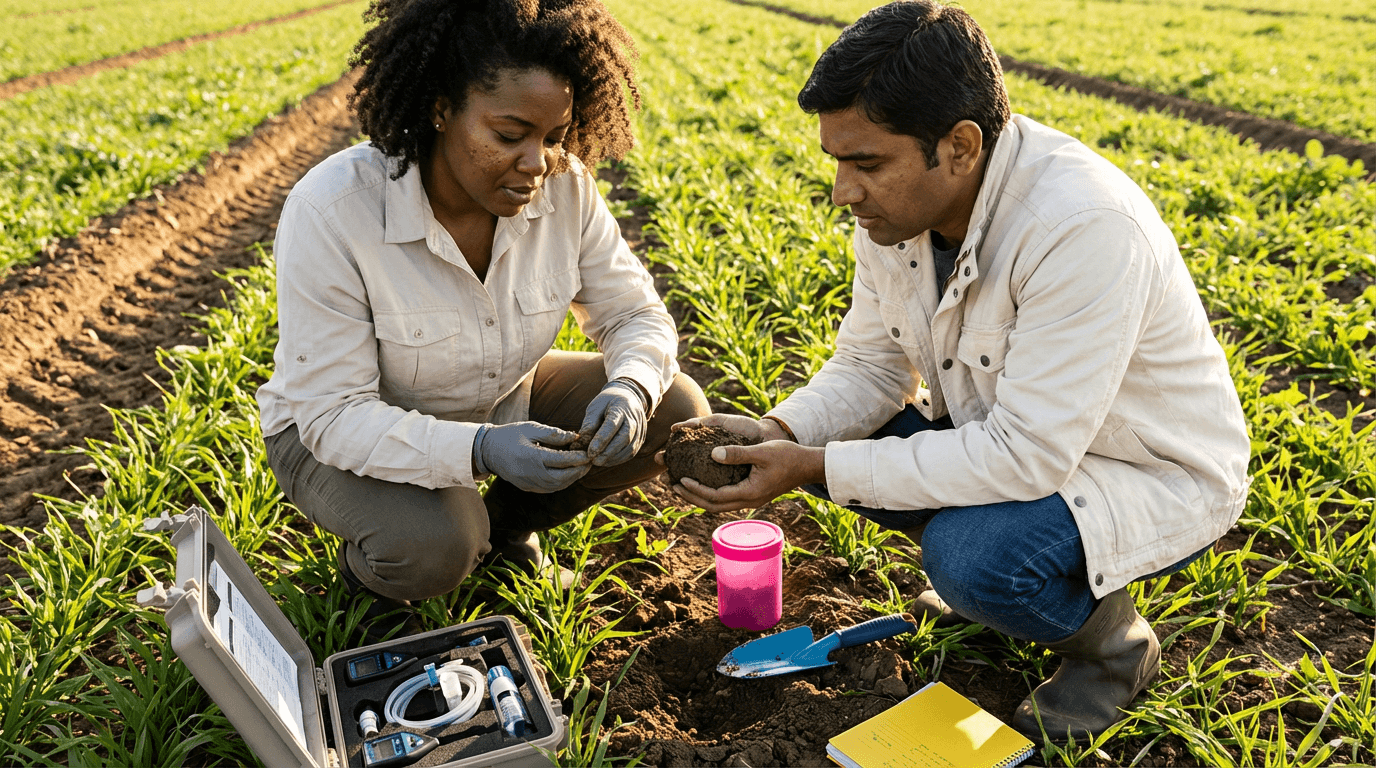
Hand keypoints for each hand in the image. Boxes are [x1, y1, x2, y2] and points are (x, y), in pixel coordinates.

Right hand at [475, 422, 591, 492]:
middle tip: (590, 463)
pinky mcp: (527, 487)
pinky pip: (549, 488)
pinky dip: (562, 483)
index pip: (561, 460)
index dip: (578, 458)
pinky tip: (568, 474)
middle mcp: (531, 474)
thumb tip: (575, 436)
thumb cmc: (510, 435)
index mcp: (532, 457)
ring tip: (582, 468)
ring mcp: (529, 483)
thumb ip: (553, 434)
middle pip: (562, 477)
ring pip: (557, 486)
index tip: (588, 453)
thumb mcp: (530, 428)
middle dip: (578, 471)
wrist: (487, 450)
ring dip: (572, 478)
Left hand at [578, 379, 647, 466]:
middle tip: (593, 460)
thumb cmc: (608, 403)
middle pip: (624, 438)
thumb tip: (582, 440)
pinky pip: (631, 452)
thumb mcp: (596, 406)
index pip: (612, 425)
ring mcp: (640, 430)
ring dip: (613, 458)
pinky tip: (607, 461)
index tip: (590, 452)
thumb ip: (590, 422)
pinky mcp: (640, 439)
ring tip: (598, 462)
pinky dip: (618, 459)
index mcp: (621, 407)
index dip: (601, 440)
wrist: (629, 398)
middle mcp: (634, 419)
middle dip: (608, 452)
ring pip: (629, 448)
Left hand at [658, 415, 823, 512]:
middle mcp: (748, 501)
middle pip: (712, 506)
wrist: (807, 466)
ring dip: (699, 497)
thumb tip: (712, 453)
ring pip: (719, 505)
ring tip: (681, 485)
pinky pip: (726, 499)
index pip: (715, 496)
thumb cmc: (787, 456)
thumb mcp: (761, 451)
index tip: (679, 480)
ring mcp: (750, 500)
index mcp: (749, 493)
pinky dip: (711, 494)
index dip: (695, 490)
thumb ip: (737, 453)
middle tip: (672, 485)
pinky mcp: (752, 495)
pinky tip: (702, 482)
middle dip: (691, 497)